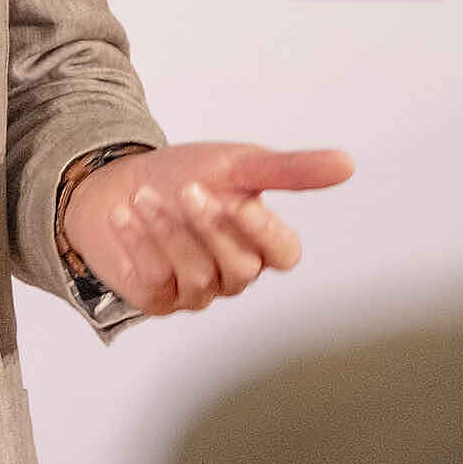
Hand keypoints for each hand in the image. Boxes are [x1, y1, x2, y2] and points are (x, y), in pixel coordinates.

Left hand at [61, 142, 352, 316]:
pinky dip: (139, 243)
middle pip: (241, 266)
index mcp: (260, 241)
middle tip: (189, 190)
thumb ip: (289, 171)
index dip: (265, 232)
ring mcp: (197, 291)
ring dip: (169, 231)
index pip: (283, 254)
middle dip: (211, 227)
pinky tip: (125, 215)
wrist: (116, 184)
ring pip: (198, 275)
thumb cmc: (183, 174)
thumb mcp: (237, 164)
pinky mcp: (159, 299)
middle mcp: (234, 272)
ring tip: (145, 197)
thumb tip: (346, 164)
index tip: (241, 201)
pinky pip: (157, 280)